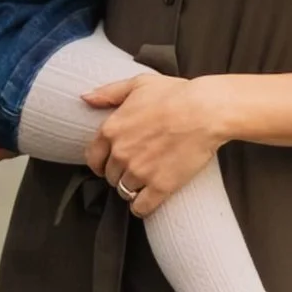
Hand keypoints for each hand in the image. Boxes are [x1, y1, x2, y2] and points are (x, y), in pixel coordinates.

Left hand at [83, 68, 226, 218]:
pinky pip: (140, 207)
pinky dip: (142, 207)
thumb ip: (108, 92)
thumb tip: (85, 97)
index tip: (109, 164)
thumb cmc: (176, 94)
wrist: (206, 111)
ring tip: (144, 182)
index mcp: (111, 130)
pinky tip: (148, 201)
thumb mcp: (138, 84)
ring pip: (124, 191)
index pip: (93, 158)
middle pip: (110, 176)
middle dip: (120, 174)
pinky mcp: (160, 186)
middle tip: (135, 168)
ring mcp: (139, 172)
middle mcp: (120, 153)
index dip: (101, 163)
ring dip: (131, 189)